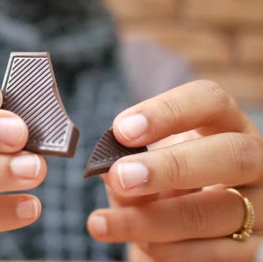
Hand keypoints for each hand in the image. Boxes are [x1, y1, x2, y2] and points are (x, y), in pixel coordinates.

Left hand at [87, 80, 262, 260]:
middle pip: (231, 155)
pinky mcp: (253, 247)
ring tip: (102, 223)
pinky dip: (170, 250)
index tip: (121, 130)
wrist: (178, 228)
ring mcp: (261, 206)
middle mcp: (254, 161)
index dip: (167, 112)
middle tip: (120, 176)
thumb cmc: (159, 183)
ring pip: (216, 212)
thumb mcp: (143, 165)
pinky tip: (142, 245)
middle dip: (170, 167)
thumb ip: (127, 164)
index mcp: (224, 125)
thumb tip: (110, 171)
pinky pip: (215, 252)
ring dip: (153, 219)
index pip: (209, 101)